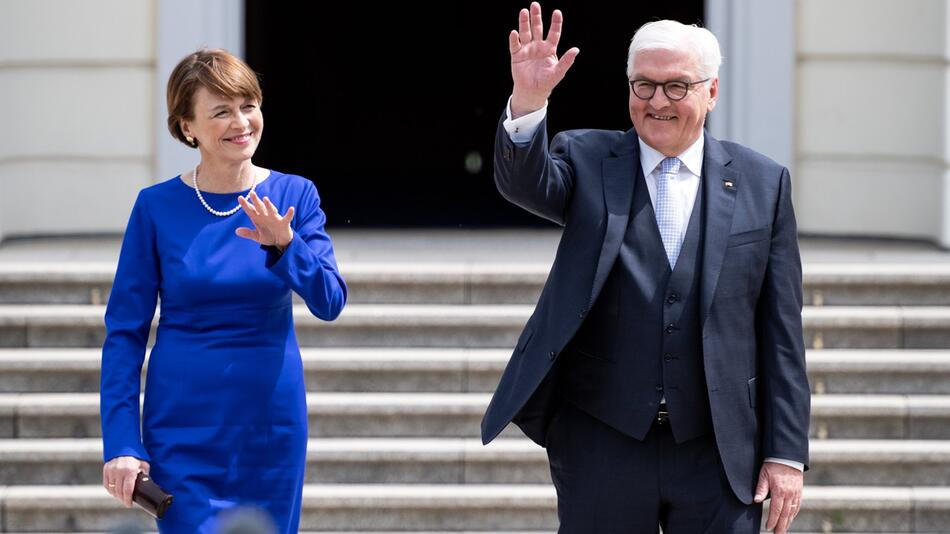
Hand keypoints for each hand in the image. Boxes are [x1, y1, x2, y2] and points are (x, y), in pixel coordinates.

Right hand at [103, 456, 149, 507]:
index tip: (129, 505)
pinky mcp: (106, 469)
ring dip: (116, 495)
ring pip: (112, 489)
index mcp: (130, 470)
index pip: (127, 490)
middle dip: (122, 499)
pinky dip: (110, 490)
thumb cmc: (137, 456)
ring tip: (121, 497)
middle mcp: (119, 471)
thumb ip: (145, 474)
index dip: (128, 500)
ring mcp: (111, 470)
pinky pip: (106, 484)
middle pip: (119, 491)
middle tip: (126, 502)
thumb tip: (147, 485)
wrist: (125, 445)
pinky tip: (114, 492)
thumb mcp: (144, 464)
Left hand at [236, 191, 294, 249]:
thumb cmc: (269, 236)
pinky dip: (289, 213)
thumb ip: (248, 233)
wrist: (280, 242)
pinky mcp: (284, 223)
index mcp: (258, 219)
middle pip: (260, 207)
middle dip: (256, 201)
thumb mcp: (257, 237)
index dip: (245, 205)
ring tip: (265, 199)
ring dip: (269, 205)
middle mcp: (266, 216)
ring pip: (271, 210)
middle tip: (252, 193)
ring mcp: (275, 219)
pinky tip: (291, 209)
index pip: (251, 211)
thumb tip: (236, 231)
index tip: (240, 198)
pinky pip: (287, 218)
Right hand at [509, 2, 578, 117]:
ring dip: (524, 23)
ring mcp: (527, 49)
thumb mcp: (558, 72)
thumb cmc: (546, 82)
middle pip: (537, 28)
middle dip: (536, 17)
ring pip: (525, 33)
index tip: (557, 12)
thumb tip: (576, 50)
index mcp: (549, 48)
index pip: (554, 33)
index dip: (555, 23)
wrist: (532, 92)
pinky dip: (514, 39)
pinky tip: (514, 32)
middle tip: (535, 4)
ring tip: (524, 11)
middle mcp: (538, 46)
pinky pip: (515, 45)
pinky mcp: (517, 55)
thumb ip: (566, 61)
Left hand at [754, 462, 803, 532]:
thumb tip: (755, 501)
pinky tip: (790, 519)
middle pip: (785, 514)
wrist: (787, 456)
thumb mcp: (763, 475)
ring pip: (792, 512)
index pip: (776, 510)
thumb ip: (760, 488)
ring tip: (783, 530)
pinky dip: (793, 515)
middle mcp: (789, 494)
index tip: (768, 527)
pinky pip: (797, 506)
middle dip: (781, 526)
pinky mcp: (799, 492)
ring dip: (787, 522)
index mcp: (780, 491)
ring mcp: (796, 494)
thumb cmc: (773, 465)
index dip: (772, 520)